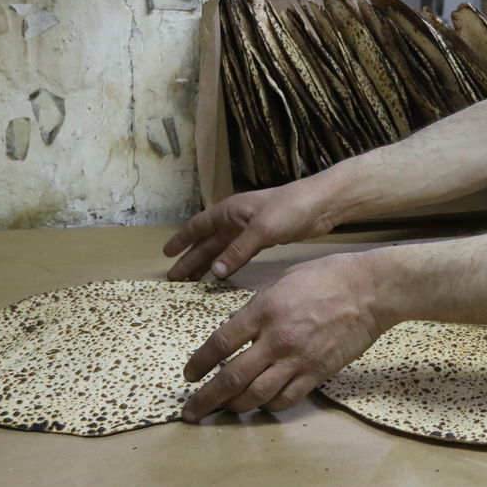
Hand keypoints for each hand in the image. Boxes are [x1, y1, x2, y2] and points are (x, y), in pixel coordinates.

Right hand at [163, 184, 323, 280]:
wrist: (321, 205)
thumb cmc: (289, 209)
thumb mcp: (262, 230)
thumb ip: (238, 250)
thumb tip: (215, 272)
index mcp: (230, 211)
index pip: (198, 226)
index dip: (181, 240)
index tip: (165, 254)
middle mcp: (235, 219)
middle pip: (207, 241)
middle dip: (191, 258)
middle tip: (175, 279)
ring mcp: (249, 228)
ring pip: (221, 248)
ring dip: (207, 263)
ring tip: (192, 282)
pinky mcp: (264, 237)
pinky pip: (238, 253)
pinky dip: (228, 264)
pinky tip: (223, 275)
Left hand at [181, 252, 383, 420]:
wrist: (370, 291)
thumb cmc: (329, 276)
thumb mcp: (284, 280)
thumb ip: (259, 306)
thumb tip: (241, 326)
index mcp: (264, 310)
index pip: (220, 343)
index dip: (199, 363)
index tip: (189, 374)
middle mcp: (276, 339)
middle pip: (231, 378)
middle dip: (206, 398)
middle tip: (192, 410)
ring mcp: (297, 359)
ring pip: (256, 395)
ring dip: (235, 406)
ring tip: (225, 409)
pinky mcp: (317, 372)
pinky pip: (286, 399)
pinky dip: (269, 405)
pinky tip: (262, 403)